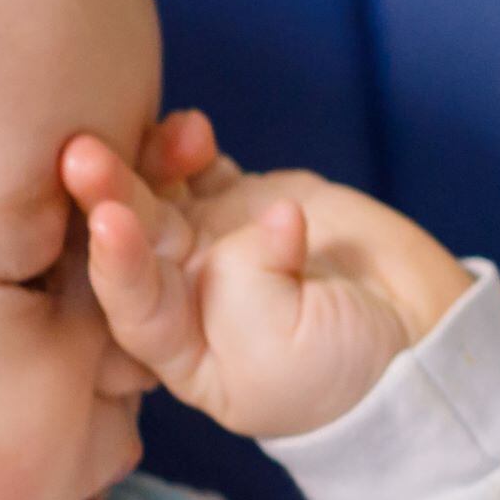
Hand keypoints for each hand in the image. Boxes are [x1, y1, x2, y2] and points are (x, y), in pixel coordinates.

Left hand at [65, 110, 475, 442]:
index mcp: (180, 348)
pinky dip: (189, 143)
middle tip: (83, 154)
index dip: (117, 264)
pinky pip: (200, 165)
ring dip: (149, 159)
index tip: (111, 223)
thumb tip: (269, 216)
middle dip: (109, 194)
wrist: (416, 337)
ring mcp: (209, 241)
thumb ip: (255, 288)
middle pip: (133, 238)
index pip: (133, 304)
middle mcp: (182, 291)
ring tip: (174, 134)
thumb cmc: (344, 370)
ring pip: (159, 191)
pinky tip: (194, 129)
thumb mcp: (286, 355)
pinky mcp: (242, 201)